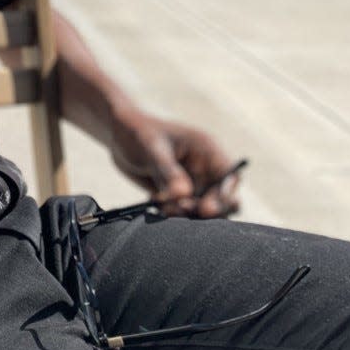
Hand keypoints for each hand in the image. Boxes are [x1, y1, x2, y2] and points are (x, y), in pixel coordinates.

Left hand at [109, 111, 243, 217]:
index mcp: (207, 150)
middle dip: (207, 210)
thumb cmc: (138, 134)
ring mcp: (194, 184)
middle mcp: (206, 169)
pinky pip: (186, 214)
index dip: (225, 194)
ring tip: (164, 207)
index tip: (206, 208)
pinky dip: (175, 216)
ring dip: (189, 215)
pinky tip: (157, 205)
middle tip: (181, 208)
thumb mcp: (152, 149)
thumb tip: (184, 195)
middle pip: (223, 199)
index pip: (230, 176)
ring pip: (204, 211)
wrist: (119, 139)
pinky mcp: (181, 197)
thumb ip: (169, 172)